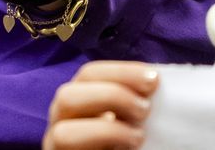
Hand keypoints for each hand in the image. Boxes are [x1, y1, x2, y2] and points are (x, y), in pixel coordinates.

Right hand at [44, 62, 159, 147]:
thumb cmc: (121, 141)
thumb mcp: (125, 118)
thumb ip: (131, 104)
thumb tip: (156, 85)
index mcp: (78, 100)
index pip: (89, 74)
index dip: (120, 72)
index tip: (153, 79)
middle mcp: (62, 121)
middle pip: (67, 96)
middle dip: (110, 97)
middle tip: (145, 109)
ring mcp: (57, 147)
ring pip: (63, 133)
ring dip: (106, 131)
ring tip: (138, 136)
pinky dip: (101, 146)